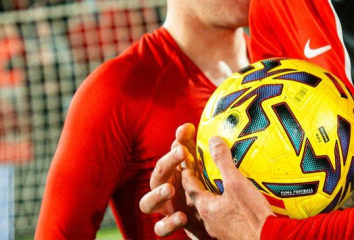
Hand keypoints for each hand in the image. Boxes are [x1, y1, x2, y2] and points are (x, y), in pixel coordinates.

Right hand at [139, 124, 210, 238]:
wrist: (207, 225)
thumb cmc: (198, 192)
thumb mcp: (197, 171)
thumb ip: (192, 149)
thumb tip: (188, 126)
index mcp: (171, 174)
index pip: (170, 155)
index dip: (176, 144)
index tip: (187, 132)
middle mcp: (162, 189)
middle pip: (158, 173)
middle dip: (168, 161)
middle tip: (182, 152)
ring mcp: (163, 208)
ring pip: (147, 202)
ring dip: (157, 194)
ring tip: (169, 189)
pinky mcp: (167, 226)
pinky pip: (160, 228)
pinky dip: (168, 223)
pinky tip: (181, 216)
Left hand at [182, 136, 272, 239]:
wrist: (267, 239)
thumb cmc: (251, 216)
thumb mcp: (236, 183)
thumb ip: (223, 162)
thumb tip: (214, 142)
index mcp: (205, 206)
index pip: (189, 185)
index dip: (186, 170)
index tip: (186, 159)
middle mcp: (208, 219)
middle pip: (196, 198)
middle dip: (196, 183)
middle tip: (198, 170)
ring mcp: (218, 228)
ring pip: (208, 208)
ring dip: (209, 195)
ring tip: (215, 184)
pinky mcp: (230, 232)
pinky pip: (220, 215)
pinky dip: (221, 204)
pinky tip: (232, 201)